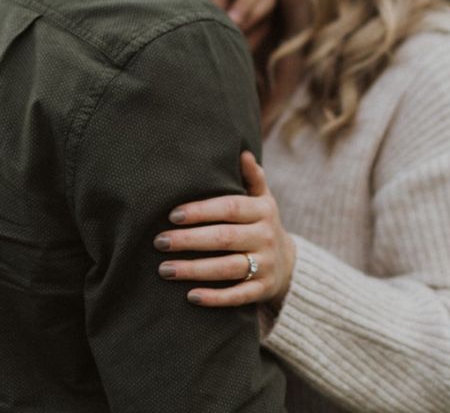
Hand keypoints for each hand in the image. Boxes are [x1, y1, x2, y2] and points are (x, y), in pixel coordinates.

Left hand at [154, 151, 295, 306]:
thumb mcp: (263, 199)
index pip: (229, 208)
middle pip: (224, 239)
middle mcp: (265, 237)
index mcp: (263, 210)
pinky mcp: (262, 290)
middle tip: (159, 241)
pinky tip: (190, 296)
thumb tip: (243, 152)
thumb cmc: (261, 224)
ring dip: (194, 270)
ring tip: (165, 269)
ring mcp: (265, 265)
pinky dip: (214, 298)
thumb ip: (253, 177)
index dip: (201, 211)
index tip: (172, 215)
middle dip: (189, 240)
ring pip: (227, 269)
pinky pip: (237, 296)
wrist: (289, 263)